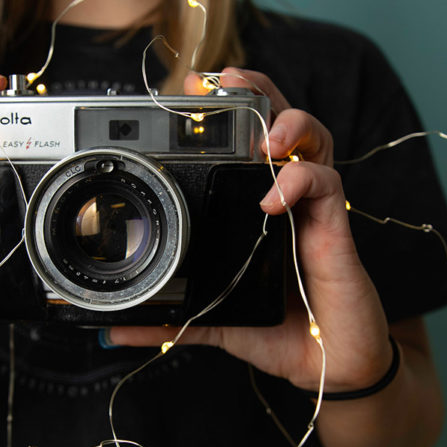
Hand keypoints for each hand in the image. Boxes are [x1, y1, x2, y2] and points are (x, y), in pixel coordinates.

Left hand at [109, 68, 391, 392]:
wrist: (329, 365)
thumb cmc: (280, 329)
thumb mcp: (214, 320)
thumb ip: (168, 320)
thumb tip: (113, 330)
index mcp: (252, 207)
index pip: (242, 143)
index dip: (223, 112)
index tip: (189, 93)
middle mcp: (284, 197)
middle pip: (278, 120)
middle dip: (256, 90)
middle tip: (226, 80)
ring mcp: (311, 207)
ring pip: (312, 138)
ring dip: (288, 124)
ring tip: (263, 137)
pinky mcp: (333, 225)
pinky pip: (324, 182)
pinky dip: (299, 180)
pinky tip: (273, 198)